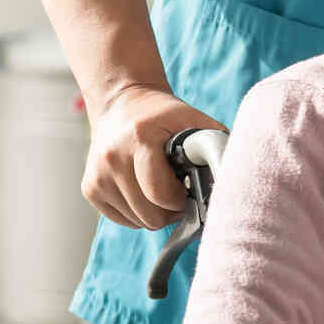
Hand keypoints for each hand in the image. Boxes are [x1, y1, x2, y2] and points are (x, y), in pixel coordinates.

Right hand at [82, 85, 218, 229]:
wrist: (121, 101)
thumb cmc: (163, 114)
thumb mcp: (192, 119)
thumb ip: (214, 146)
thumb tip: (234, 177)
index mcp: (139, 138)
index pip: (159, 193)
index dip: (180, 201)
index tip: (189, 190)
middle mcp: (111, 158)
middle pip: (149, 215)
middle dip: (170, 210)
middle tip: (179, 192)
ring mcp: (96, 175)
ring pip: (136, 222)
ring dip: (155, 213)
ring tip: (162, 190)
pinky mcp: (89, 188)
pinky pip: (122, 220)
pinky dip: (138, 213)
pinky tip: (144, 191)